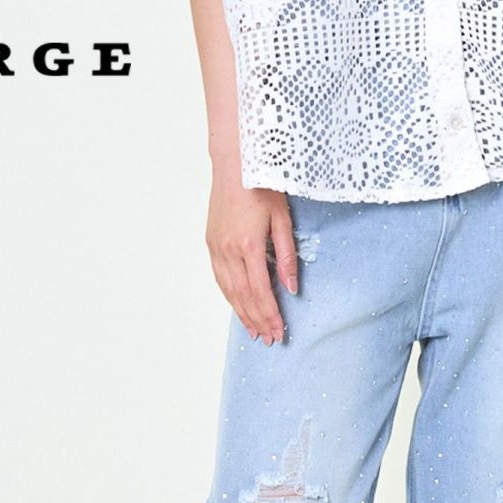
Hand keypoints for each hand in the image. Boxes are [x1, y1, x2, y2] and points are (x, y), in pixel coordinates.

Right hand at [204, 159, 297, 345]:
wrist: (235, 163)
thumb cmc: (262, 185)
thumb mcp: (283, 219)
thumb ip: (287, 256)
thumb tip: (291, 288)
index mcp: (248, 244)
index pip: (261, 291)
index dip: (271, 315)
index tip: (280, 331)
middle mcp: (229, 249)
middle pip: (244, 296)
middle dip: (258, 320)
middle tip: (270, 339)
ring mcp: (216, 247)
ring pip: (229, 291)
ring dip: (243, 314)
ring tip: (255, 332)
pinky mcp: (211, 243)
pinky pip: (220, 278)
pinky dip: (230, 297)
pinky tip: (239, 308)